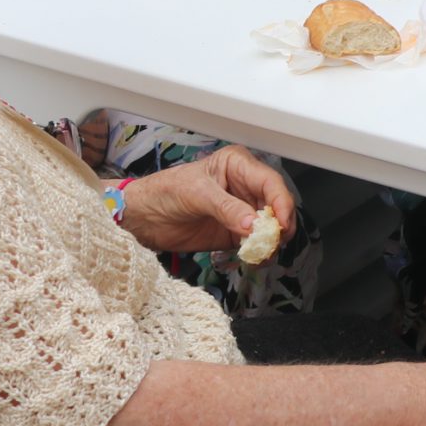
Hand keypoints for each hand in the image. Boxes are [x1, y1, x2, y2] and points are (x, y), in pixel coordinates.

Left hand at [119, 146, 297, 255]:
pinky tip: (255, 259)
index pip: (270, 182)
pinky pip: (257, 243)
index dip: (281, 202)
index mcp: (238, 166)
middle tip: (273, 241)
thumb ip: (226, 208)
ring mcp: (242, 211)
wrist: (143, 218)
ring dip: (272, 242)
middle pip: (277, 205)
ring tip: (263, 253)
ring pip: (271, 226)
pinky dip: (260, 253)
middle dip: (280, 225)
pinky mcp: (236, 233)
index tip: (282, 223)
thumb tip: (252, 223)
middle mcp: (246, 187)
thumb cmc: (164, 192)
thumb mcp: (196, 194)